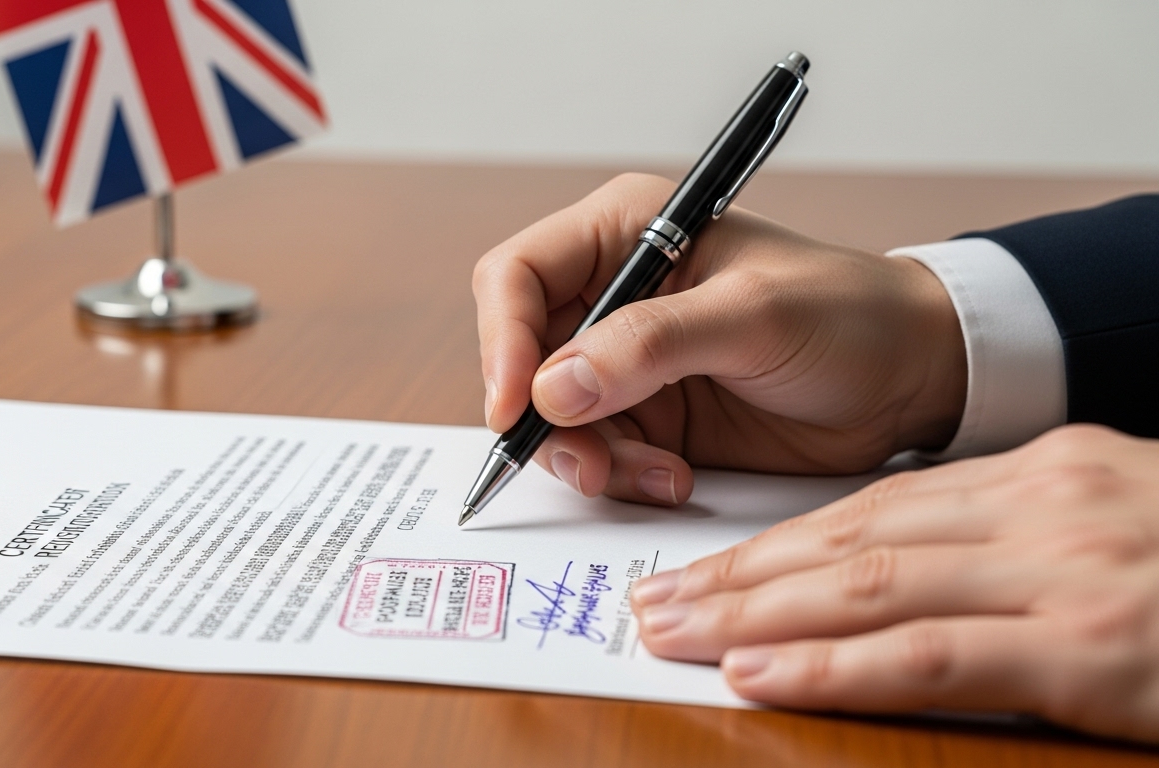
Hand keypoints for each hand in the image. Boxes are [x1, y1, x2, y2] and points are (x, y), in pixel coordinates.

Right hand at [473, 173, 965, 504]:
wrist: (911, 380)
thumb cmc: (848, 316)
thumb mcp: (752, 316)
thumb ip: (651, 345)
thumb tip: (551, 388)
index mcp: (624, 232)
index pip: (517, 276)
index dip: (502, 340)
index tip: (516, 405)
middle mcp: (611, 294)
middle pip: (521, 357)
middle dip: (544, 417)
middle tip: (589, 462)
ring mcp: (624, 362)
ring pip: (551, 418)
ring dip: (587, 458)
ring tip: (654, 476)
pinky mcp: (647, 418)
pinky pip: (597, 455)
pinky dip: (621, 477)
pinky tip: (674, 480)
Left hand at [629, 425, 1158, 743]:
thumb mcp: (1111, 530)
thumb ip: (1007, 545)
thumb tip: (891, 578)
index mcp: (1044, 473)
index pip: (876, 505)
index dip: (777, 541)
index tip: (705, 565)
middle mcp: (1044, 505)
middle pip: (851, 537)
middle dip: (740, 574)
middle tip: (652, 600)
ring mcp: (1067, 572)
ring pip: (869, 585)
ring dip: (757, 613)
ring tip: (673, 633)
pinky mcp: (1089, 647)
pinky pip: (930, 657)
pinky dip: (835, 666)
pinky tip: (762, 674)